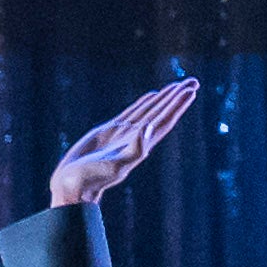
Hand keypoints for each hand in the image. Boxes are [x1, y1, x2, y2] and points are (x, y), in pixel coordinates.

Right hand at [49, 77, 199, 210]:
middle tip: (193, 81)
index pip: (163, 120)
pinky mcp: (110, 131)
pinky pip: (132, 112)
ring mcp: (124, 133)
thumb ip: (133, 149)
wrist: (73, 185)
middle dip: (176, 97)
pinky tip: (151, 96)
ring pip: (149, 110)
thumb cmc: (93, 178)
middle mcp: (136, 137)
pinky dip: (143, 103)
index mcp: (141, 144)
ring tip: (177, 85)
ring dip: (164, 98)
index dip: (178, 105)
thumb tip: (148, 129)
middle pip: (161, 112)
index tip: (191, 90)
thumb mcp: (115, 165)